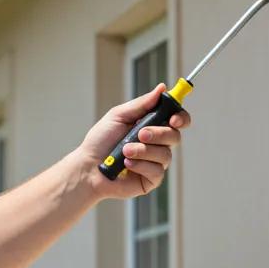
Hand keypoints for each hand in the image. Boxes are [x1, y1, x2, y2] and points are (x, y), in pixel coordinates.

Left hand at [75, 83, 189, 200]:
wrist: (88, 166)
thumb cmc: (100, 140)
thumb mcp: (119, 116)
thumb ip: (141, 104)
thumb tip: (162, 88)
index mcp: (151, 125)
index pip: (176, 119)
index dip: (181, 117)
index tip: (174, 119)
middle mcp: (156, 143)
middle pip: (174, 136)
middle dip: (158, 134)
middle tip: (141, 134)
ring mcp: (155, 162)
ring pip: (165, 154)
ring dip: (143, 150)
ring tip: (124, 151)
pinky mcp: (151, 179)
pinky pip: (157, 171)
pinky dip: (140, 165)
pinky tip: (127, 164)